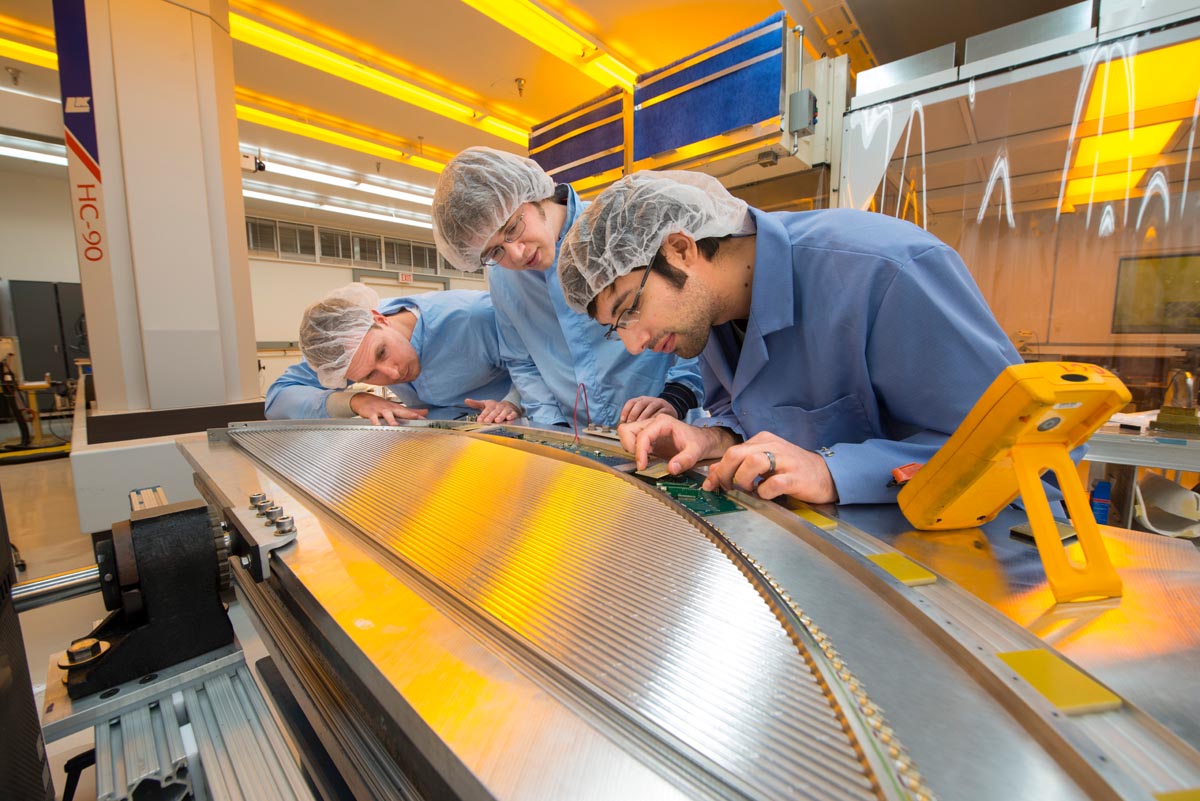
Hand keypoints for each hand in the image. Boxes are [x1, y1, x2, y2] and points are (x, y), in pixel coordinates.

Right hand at [349, 393, 428, 424]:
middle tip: (416, 418)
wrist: (363, 399)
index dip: (418, 415)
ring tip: (396, 426)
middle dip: (409, 414)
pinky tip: (378, 427)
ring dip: (392, 420)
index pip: (409, 412)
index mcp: (397, 408)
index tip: (426, 420)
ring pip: (387, 415)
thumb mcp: (396, 407)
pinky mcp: (371, 413)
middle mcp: (390, 408)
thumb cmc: (382, 405)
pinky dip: (376, 423)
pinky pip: (374, 419)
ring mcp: (381, 410)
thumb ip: (411, 411)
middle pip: (401, 411)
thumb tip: (426, 412)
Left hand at [465, 397, 521, 423]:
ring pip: (504, 412)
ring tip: (497, 421)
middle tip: (487, 421)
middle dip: (491, 416)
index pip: (486, 410)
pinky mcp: (514, 413)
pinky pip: (513, 414)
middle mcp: (499, 407)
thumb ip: (476, 404)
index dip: (483, 415)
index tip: (479, 420)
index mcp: (492, 405)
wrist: (510, 406)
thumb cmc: (495, 408)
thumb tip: (466, 400)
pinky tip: (509, 419)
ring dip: (501, 416)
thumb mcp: (485, 405)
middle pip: (495, 411)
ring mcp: (507, 409)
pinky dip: (512, 416)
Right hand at [617, 414, 734, 472]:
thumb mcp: (695, 452)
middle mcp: (652, 423)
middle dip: (630, 447)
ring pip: (626, 433)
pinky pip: (632, 441)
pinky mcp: (648, 438)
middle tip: (641, 461)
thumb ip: (684, 460)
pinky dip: (634, 450)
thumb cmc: (698, 442)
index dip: (639, 451)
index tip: (642, 466)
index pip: (642, 435)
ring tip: (643, 460)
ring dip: (630, 448)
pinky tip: (646, 459)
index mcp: (662, 422)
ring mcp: (649, 429)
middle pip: (627, 430)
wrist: (702, 440)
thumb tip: (671, 469)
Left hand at [620, 395, 677, 422]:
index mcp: (642, 400)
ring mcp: (659, 403)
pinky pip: (661, 412)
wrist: (672, 414)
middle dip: (634, 414)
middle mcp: (650, 400)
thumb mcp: (644, 416)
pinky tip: (652, 426)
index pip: (631, 402)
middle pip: (640, 403)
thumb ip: (635, 420)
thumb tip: (623, 428)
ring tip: (640, 426)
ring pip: (650, 407)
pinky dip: (655, 418)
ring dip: (644, 416)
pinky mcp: (668, 409)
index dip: (626, 410)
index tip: (622, 420)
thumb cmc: (654, 417)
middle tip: (630, 424)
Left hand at [702, 431, 837, 503]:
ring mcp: (785, 460)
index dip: (718, 470)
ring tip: (748, 490)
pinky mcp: (795, 477)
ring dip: (743, 481)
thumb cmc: (792, 470)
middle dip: (725, 474)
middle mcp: (772, 446)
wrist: (827, 474)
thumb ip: (739, 466)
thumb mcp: (764, 463)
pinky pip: (773, 483)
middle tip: (728, 488)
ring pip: (752, 463)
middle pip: (736, 454)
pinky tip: (765, 495)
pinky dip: (764, 492)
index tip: (712, 485)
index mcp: (762, 440)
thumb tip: (713, 473)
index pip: (731, 451)